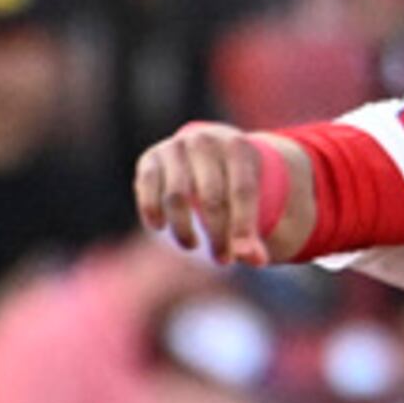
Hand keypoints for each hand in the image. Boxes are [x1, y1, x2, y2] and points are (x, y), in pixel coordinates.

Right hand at [134, 122, 277, 265]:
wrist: (207, 146)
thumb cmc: (233, 180)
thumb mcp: (251, 198)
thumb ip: (253, 232)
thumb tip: (256, 261)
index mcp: (238, 147)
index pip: (243, 191)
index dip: (242, 227)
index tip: (240, 255)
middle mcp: (205, 141)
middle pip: (212, 197)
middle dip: (218, 234)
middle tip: (222, 259)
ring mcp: (176, 147)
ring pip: (177, 196)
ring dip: (183, 229)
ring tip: (192, 245)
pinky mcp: (152, 156)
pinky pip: (148, 186)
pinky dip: (152, 210)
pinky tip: (160, 227)